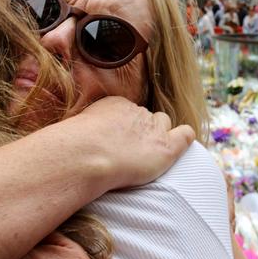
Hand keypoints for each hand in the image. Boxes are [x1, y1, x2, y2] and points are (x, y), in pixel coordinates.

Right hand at [68, 97, 194, 190]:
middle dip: (143, 131)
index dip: (125, 127)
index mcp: (115, 104)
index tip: (115, 141)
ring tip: (148, 153)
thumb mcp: (74, 130)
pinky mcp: (166, 146)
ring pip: (163, 125)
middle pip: (147, 118)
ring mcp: (153, 128)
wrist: (87, 154)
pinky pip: (185, 135)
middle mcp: (136, 112)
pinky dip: (184, 138)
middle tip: (130, 150)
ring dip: (159, 136)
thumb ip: (84, 131)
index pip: (128, 112)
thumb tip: (72, 140)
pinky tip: (181, 143)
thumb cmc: (72, 147)